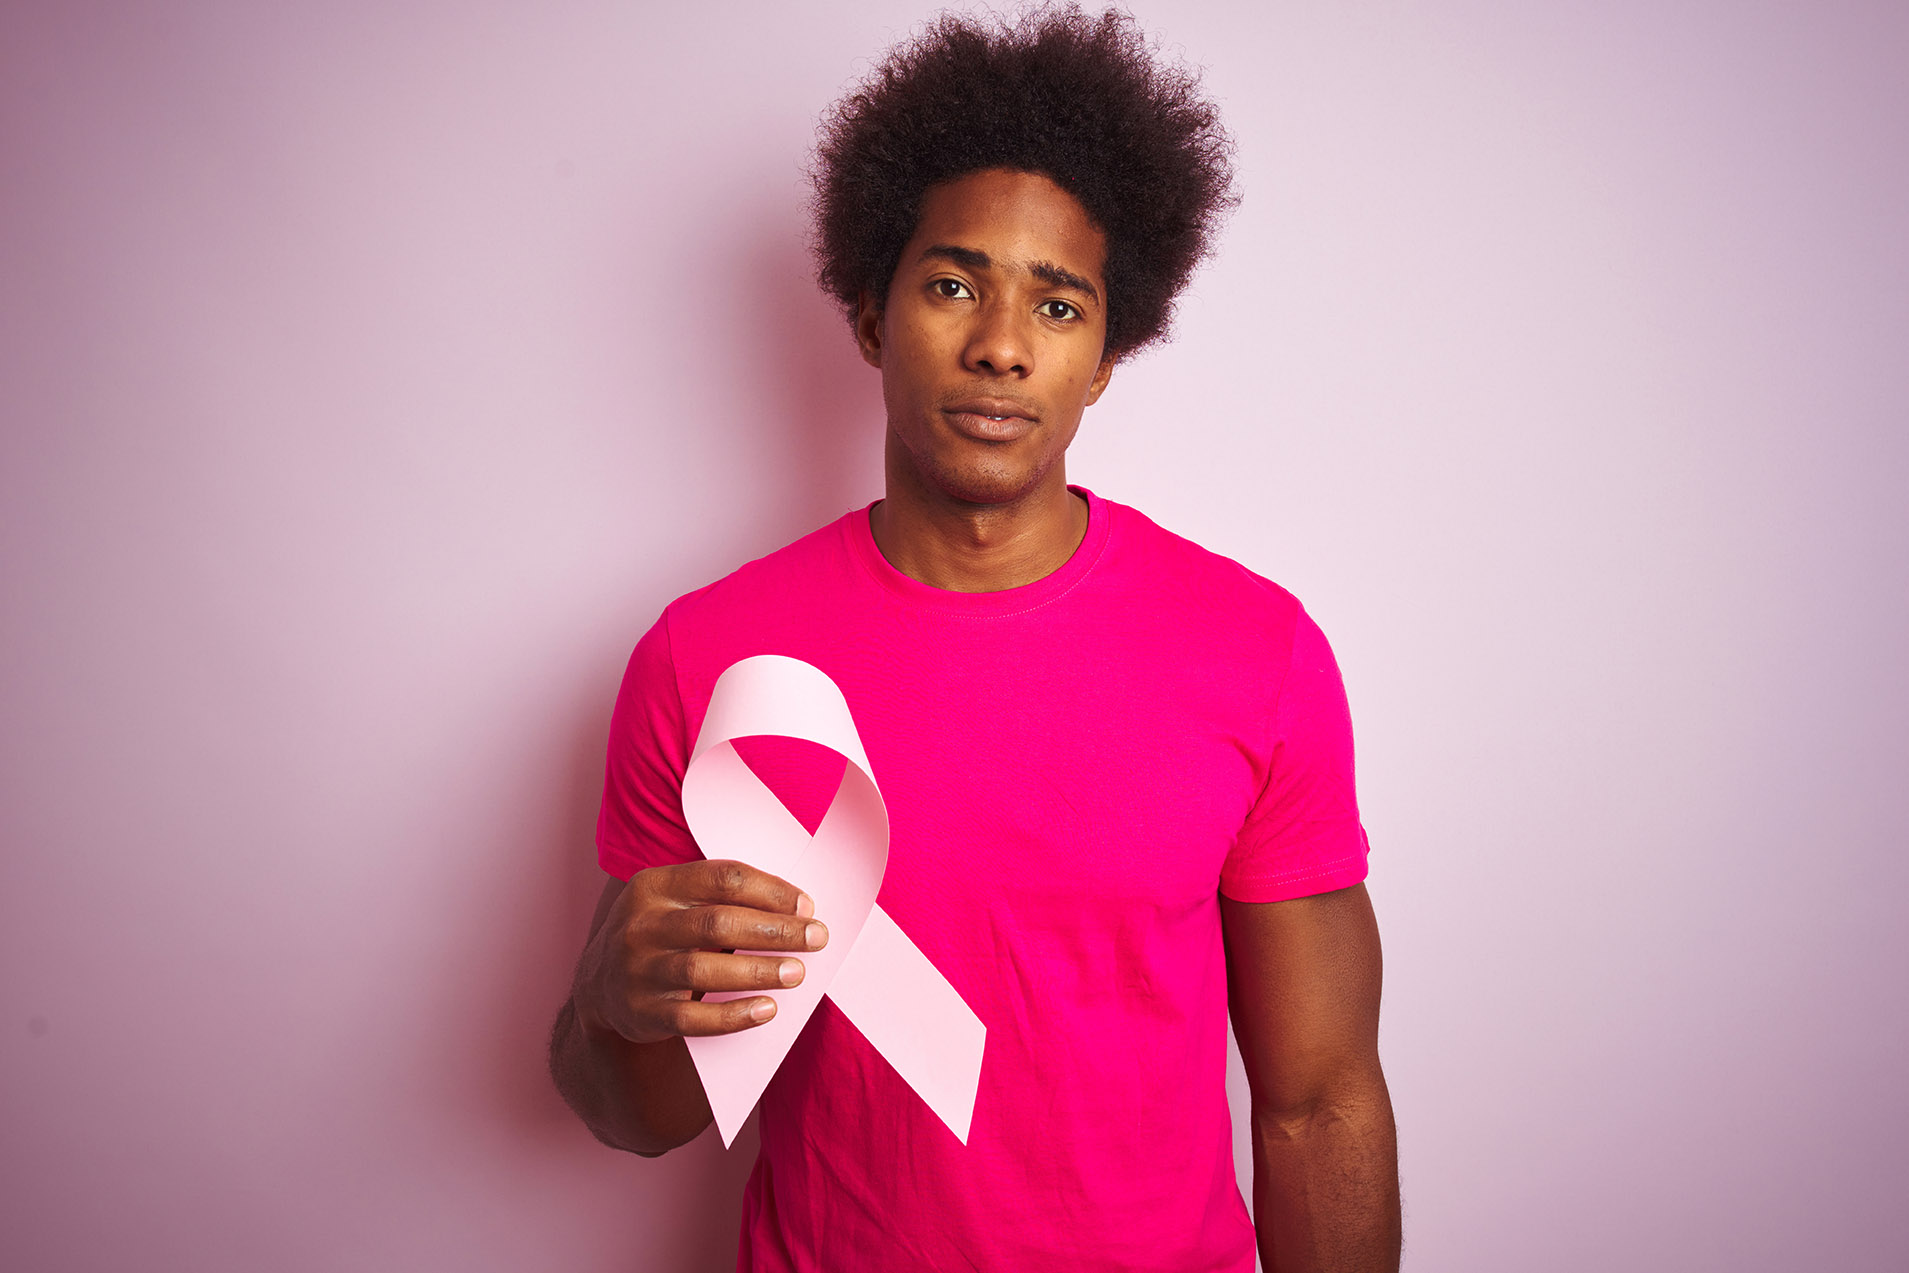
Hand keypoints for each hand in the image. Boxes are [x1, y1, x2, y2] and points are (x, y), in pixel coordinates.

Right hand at [573, 859, 827, 1046]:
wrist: (598, 986)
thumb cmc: (659, 934)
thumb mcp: (673, 900)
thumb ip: (720, 897)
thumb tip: (796, 908)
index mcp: (654, 885)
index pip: (722, 878)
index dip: (770, 891)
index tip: (807, 906)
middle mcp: (641, 925)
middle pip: (718, 922)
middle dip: (774, 930)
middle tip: (816, 937)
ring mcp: (637, 970)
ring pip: (704, 969)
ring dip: (758, 971)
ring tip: (797, 972)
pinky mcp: (641, 1013)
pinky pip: (693, 1018)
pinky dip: (735, 1015)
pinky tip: (767, 1009)